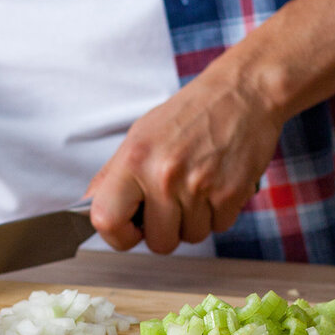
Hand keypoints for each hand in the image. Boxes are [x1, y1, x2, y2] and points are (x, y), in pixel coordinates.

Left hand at [87, 61, 281, 253]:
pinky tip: (217, 185)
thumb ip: (115, 175)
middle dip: (167, 229)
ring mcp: (199, 186)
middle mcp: (164, 174)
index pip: (106, 220)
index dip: (118, 235)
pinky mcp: (230, 193)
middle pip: (159, 242)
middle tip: (173, 202)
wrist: (242, 93)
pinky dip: (219, 213)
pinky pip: (219, 227)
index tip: (130, 229)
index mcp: (134, 159)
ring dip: (195, 220)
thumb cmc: (190, 114)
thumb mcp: (140, 136)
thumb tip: (92, 208)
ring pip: (192, 237)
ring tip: (197, 186)